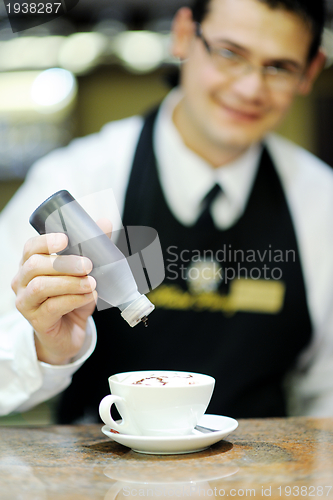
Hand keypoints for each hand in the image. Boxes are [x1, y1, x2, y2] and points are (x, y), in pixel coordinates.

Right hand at [11, 230, 98, 364]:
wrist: (69, 333)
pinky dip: (74, 299)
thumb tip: (104, 223)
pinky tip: (89, 297)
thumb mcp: (83, 273)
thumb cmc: (72, 299)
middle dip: (64, 263)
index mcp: (30, 264)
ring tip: (90, 283)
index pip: (31, 247)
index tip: (66, 239)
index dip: (46, 241)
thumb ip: (92, 248)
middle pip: (35, 265)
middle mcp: (22, 282)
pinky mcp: (36, 321)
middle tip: (88, 265)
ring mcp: (26, 302)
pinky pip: (52, 307)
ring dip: (70, 282)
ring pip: (41, 286)